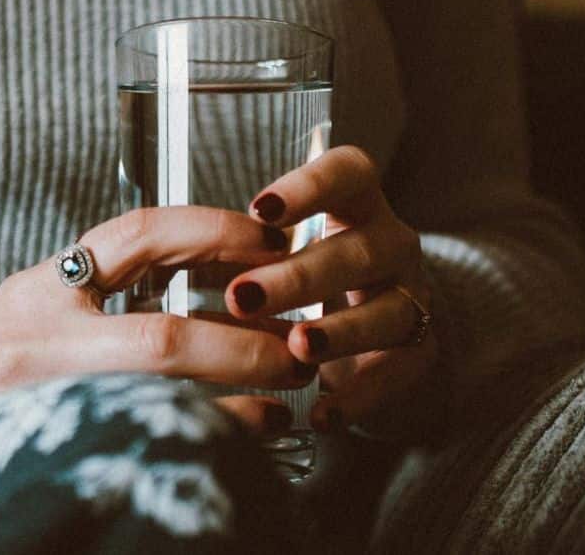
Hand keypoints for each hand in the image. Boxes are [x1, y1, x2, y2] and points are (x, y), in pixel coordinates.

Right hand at [0, 207, 315, 453]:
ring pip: (159, 408)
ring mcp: (42, 404)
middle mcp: (39, 342)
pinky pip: (143, 448)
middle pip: (160, 339)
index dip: (213, 229)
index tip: (270, 239)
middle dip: (243, 343)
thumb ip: (112, 290)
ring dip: (236, 407)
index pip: (137, 236)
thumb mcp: (38, 307)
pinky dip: (205, 443)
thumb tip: (226, 288)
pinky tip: (246, 443)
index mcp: (43, 289)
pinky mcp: (52, 452)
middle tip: (297, 348)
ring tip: (286, 403)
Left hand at [224, 146, 437, 431]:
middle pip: (360, 249)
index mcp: (356, 204)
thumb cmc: (310, 280)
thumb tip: (166, 255)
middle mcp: (391, 244)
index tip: (260, 210)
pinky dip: (358, 394)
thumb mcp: (282, 251)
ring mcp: (411, 296)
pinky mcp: (418, 351)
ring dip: (340, 330)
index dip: (310, 187)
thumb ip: (245, 249)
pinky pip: (397, 372)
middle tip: (244, 296)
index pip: (349, 173)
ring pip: (388, 310)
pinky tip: (320, 412)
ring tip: (296, 348)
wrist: (375, 337)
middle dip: (301, 274)